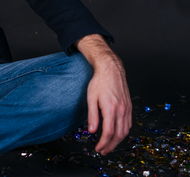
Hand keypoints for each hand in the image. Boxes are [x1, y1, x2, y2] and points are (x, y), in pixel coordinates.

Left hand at [76, 35, 131, 154]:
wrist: (111, 69)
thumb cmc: (99, 82)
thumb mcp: (91, 98)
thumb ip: (92, 116)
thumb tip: (92, 131)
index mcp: (111, 109)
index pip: (108, 132)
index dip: (103, 143)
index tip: (98, 149)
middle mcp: (122, 110)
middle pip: (118, 135)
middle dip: (111, 145)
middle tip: (103, 151)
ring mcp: (127, 108)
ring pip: (125, 131)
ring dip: (118, 141)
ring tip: (109, 145)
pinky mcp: (129, 106)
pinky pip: (129, 123)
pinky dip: (123, 132)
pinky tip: (117, 134)